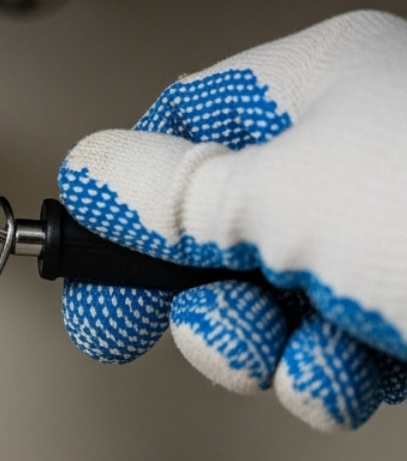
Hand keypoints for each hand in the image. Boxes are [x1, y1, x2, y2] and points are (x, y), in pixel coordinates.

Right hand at [58, 10, 406, 430]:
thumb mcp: (281, 199)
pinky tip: (359, 371)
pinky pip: (331, 349)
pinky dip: (329, 376)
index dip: (124, 195)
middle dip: (198, 293)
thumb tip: (90, 171)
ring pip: (268, 299)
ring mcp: (394, 239)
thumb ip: (165, 193)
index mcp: (328, 84)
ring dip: (262, 345)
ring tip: (295, 349)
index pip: (183, 125)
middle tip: (175, 324)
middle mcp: (362, 152)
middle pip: (216, 226)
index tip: (86, 258)